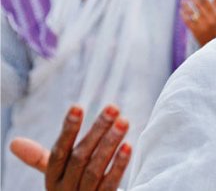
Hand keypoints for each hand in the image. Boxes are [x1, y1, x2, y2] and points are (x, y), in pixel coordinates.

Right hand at [11, 104, 131, 190]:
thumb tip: (14, 142)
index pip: (58, 152)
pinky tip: (128, 146)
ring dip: (110, 144)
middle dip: (97, 131)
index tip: (77, 106)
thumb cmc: (72, 187)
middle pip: (79, 157)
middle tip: (113, 107)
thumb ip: (40, 158)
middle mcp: (65, 189)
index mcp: (53, 178)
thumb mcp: (57, 174)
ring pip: (94, 169)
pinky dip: (119, 165)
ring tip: (124, 121)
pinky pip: (110, 184)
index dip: (67, 130)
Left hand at [181, 0, 215, 45]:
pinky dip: (184, 15)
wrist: (212, 42)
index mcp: (215, 14)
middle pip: (199, 6)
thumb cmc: (215, 25)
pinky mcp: (195, 31)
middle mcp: (209, 19)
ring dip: (186, 6)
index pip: (206, 1)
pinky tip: (181, 10)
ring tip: (182, 1)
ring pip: (192, 13)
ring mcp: (202, 25)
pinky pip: (188, 21)